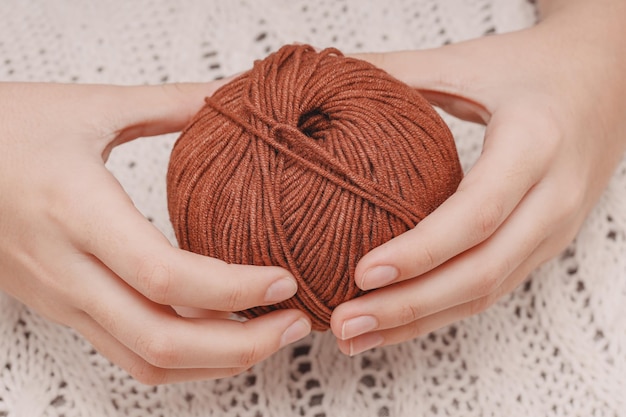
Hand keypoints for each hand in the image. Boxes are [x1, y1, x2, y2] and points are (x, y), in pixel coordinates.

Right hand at [0, 82, 310, 382]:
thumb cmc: (2, 130)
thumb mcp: (89, 107)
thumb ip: (167, 104)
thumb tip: (229, 96)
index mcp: (76, 211)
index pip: (165, 275)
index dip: (234, 289)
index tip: (283, 281)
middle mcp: (68, 269)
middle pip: (161, 340)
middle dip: (241, 346)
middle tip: (295, 322)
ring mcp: (62, 298)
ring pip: (146, 360)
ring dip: (217, 361)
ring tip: (269, 334)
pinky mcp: (62, 307)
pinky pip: (128, 352)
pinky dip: (183, 357)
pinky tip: (219, 335)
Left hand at [331, 0, 625, 354]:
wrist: (608, 83)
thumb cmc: (535, 71)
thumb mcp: (470, 62)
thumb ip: (401, 70)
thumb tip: (332, 72)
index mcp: (536, 145)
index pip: (477, 214)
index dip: (420, 251)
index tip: (362, 273)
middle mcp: (552, 199)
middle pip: (480, 273)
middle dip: (409, 306)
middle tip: (346, 322)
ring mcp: (552, 231)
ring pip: (484, 294)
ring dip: (418, 322)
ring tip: (356, 334)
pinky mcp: (541, 246)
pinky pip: (489, 289)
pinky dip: (439, 311)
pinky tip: (395, 320)